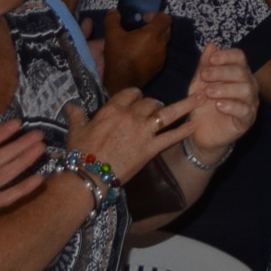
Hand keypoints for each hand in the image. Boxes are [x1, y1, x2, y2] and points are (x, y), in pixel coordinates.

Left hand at [0, 120, 48, 270]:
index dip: (2, 134)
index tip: (18, 122)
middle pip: (1, 157)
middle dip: (20, 145)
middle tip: (40, 134)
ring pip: (6, 172)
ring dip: (24, 160)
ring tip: (42, 148)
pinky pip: (4, 197)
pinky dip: (21, 189)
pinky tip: (39, 180)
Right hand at [66, 87, 195, 184]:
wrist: (87, 176)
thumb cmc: (79, 154)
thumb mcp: (76, 131)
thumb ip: (76, 116)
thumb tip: (70, 105)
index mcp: (112, 109)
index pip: (132, 93)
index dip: (136, 96)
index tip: (138, 100)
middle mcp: (130, 116)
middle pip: (150, 102)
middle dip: (155, 105)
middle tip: (156, 111)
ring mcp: (143, 131)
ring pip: (167, 113)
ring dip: (186, 105)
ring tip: (201, 99)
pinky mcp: (151, 148)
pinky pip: (172, 136)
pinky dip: (185, 130)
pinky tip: (196, 125)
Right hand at [98, 9, 170, 92]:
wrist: (121, 82)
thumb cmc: (118, 57)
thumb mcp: (112, 36)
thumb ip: (112, 20)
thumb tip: (114, 11)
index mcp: (153, 34)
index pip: (165, 18)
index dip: (156, 15)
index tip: (144, 18)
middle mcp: (161, 44)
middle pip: (166, 29)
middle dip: (156, 26)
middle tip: (142, 28)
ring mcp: (162, 57)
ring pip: (163, 42)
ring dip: (155, 39)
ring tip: (140, 41)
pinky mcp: (159, 67)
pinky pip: (160, 53)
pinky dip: (153, 50)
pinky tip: (140, 54)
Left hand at [183, 44, 260, 157]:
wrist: (200, 133)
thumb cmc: (202, 106)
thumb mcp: (198, 84)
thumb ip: (204, 66)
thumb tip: (211, 45)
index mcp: (237, 73)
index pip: (239, 57)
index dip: (227, 56)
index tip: (211, 59)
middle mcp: (248, 85)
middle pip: (242, 72)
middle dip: (222, 72)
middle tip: (204, 75)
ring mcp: (250, 102)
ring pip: (246, 89)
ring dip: (226, 88)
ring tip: (208, 92)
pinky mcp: (247, 120)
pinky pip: (245, 110)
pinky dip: (232, 106)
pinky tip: (218, 105)